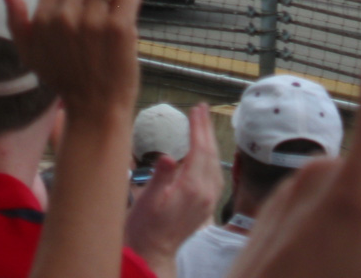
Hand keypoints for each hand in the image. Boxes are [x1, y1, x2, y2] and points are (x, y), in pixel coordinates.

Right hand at [4, 0, 139, 119]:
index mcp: (43, 20)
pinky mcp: (119, 28)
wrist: (95, 109)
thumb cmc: (63, 79)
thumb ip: (16, 19)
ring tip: (115, 2)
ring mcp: (93, 22)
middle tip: (100, 0)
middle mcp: (65, 18)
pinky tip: (128, 8)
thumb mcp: (29, 52)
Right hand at [125, 104, 223, 277]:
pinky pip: (214, 173)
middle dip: (206, 129)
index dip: (198, 127)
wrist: (153, 252)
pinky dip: (210, 156)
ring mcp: (209, 200)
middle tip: (201, 108)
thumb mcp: (148, 200)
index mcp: (192, 189)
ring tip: (203, 123)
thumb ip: (160, 177)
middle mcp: (206, 193)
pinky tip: (205, 151)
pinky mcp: (207, 205)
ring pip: (215, 162)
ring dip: (210, 141)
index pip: (199, 150)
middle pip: (211, 153)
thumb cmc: (146, 226)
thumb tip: (168, 157)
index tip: (195, 109)